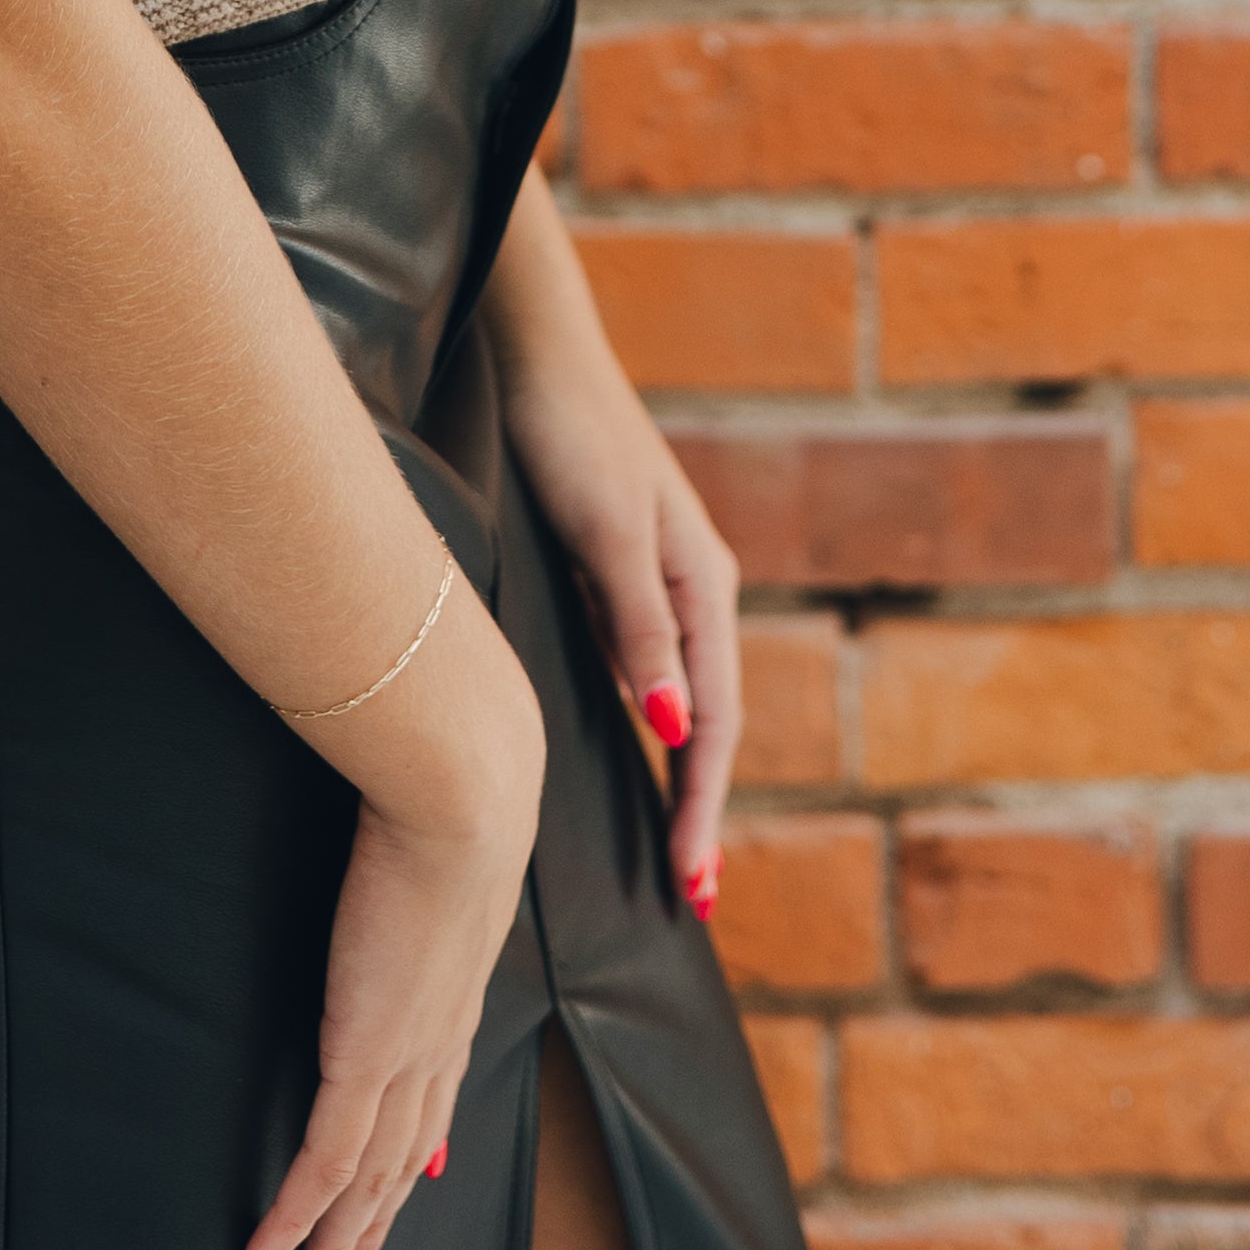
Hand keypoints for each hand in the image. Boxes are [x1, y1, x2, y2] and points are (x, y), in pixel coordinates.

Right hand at [240, 595, 539, 1249]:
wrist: (464, 778)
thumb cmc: (442, 767)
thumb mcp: (434, 815)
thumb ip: (411, 835)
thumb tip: (397, 815)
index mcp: (453, 979)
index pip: (431, 1090)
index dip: (414, 1150)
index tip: (407, 1190)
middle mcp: (439, 1028)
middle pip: (406, 1155)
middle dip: (377, 1224)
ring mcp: (405, 1049)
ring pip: (372, 1177)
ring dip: (340, 1242)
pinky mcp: (366, 1051)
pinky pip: (324, 1161)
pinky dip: (295, 1219)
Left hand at [486, 198, 739, 924]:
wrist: (534, 348)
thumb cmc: (569, 430)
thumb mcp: (606, 530)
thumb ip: (641, 626)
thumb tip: (675, 726)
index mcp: (704, 584)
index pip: (715, 721)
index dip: (702, 805)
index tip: (692, 886)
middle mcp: (690, 589)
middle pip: (707, 721)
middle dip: (700, 809)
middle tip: (690, 902)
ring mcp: (653, 583)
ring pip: (675, 701)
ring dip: (676, 778)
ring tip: (667, 858)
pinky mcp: (612, 573)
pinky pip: (639, 672)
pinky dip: (645, 730)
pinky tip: (627, 759)